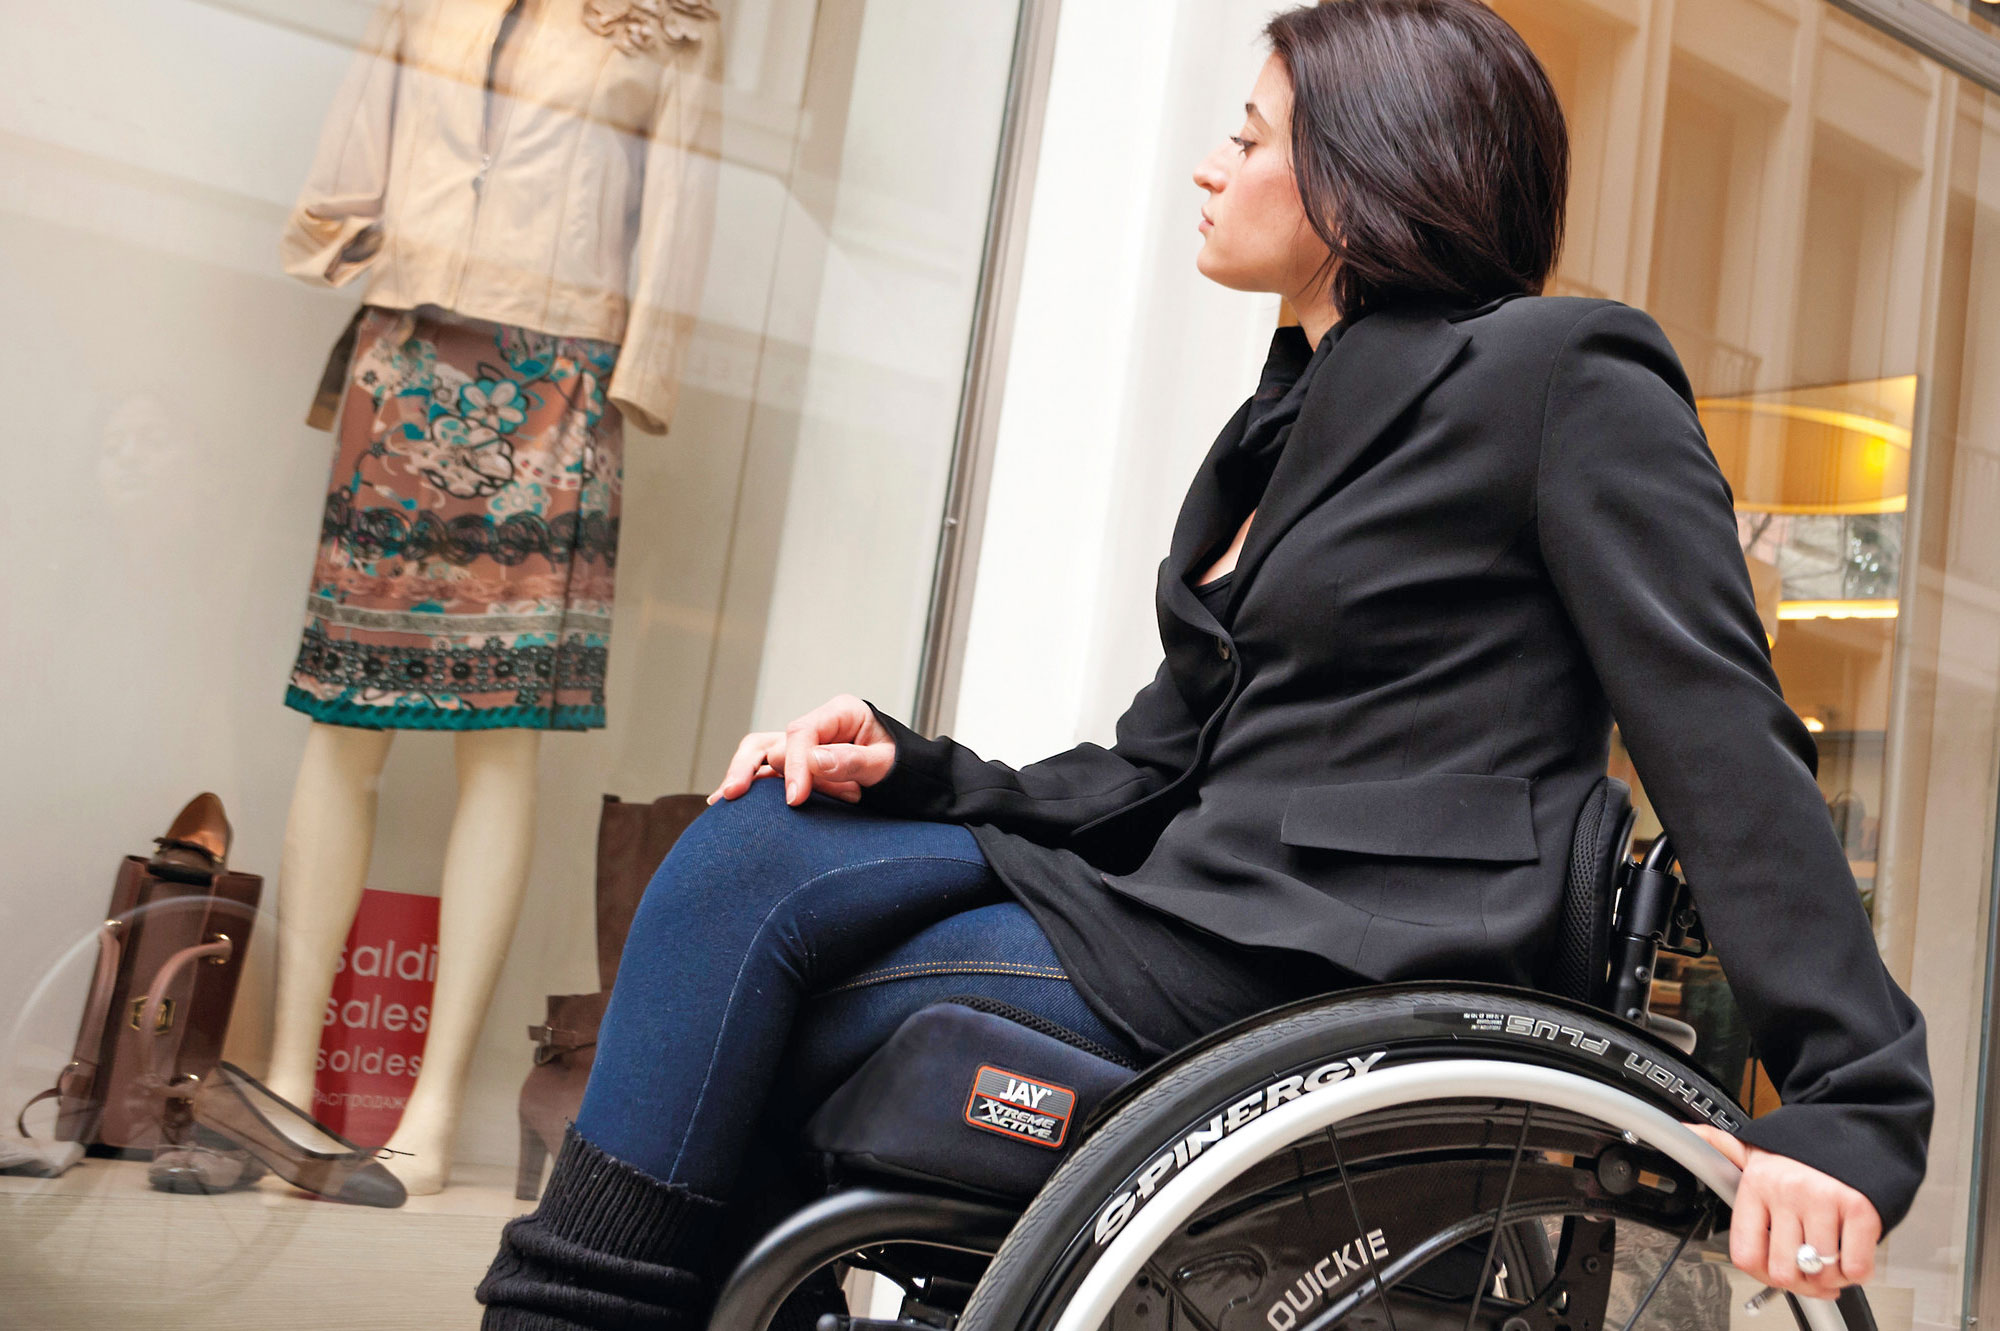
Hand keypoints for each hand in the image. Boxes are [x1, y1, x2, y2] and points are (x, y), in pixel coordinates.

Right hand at [707, 693, 897, 807]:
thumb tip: (813, 762)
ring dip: (743, 773)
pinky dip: (748, 782)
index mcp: (841, 713)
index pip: (802, 733)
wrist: (914, 778)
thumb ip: (852, 761)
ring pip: (760, 752)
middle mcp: (818, 726)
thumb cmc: (904, 768)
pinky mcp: (799, 765)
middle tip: (737, 795)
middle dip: (759, 769)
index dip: (794, 765)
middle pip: (772, 740)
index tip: (795, 799)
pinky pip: (766, 769)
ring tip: (724, 798)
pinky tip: (724, 799)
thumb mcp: (886, 764)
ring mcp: (805, 746)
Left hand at [1685, 1123, 1879, 1300]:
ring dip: (1831, 1276)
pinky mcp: (1860, 1207)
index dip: (1762, 1274)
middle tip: (1810, 1270)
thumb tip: (1682, 1132)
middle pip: (1783, 1271)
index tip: (1775, 1272)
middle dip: (1801, 1281)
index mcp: (1755, 1184)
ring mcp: (1823, 1199)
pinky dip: (1857, 1271)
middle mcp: (1785, 1191)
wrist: (1851, 1128)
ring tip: (1832, 1257)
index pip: (1745, 1254)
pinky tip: (1852, 1254)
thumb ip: (1716, 1147)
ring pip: (1821, 1272)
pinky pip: (1856, 1266)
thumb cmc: (1801, 1150)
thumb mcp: (1753, 1148)